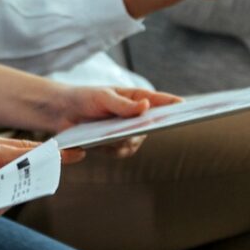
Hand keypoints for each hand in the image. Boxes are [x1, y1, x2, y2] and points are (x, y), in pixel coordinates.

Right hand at [0, 137, 83, 201]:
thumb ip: (14, 147)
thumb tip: (40, 149)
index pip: (38, 158)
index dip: (60, 157)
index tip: (77, 154)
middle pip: (35, 178)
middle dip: (43, 170)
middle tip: (52, 162)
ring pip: (22, 191)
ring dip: (25, 182)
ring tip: (12, 172)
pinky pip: (7, 201)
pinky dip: (7, 193)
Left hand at [47, 85, 180, 157]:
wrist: (63, 112)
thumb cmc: (86, 98)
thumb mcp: (103, 97)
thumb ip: (123, 104)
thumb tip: (146, 106)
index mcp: (136, 98)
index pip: (160, 101)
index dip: (173, 104)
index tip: (186, 105)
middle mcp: (135, 117)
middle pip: (150, 127)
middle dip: (146, 129)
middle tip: (138, 129)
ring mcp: (126, 133)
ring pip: (134, 142)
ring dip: (122, 140)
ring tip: (106, 134)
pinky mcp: (114, 146)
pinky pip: (120, 152)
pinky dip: (109, 148)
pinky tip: (94, 143)